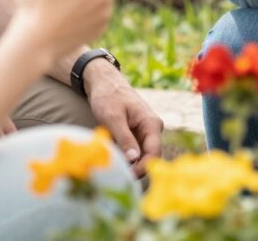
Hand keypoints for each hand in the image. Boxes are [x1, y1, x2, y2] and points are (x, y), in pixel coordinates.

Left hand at [83, 62, 163, 177]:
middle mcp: (151, 129)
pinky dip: (123, 158)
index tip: (125, 177)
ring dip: (128, 165)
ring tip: (111, 168)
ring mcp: (144, 132)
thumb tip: (134, 159)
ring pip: (140, 157)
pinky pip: (133, 152)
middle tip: (116, 176)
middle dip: (135, 169)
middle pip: (149, 158)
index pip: (154, 153)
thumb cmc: (108, 96)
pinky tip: (111, 159)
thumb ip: (124, 138)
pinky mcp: (135, 135)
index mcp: (151, 124)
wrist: (103, 82)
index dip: (142, 168)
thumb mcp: (113, 117)